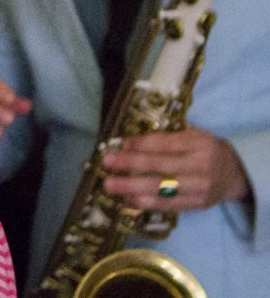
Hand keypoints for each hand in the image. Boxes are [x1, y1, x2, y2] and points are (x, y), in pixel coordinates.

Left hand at [102, 127, 249, 211]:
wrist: (233, 173)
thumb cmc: (205, 148)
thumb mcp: (193, 134)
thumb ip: (168, 134)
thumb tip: (132, 133)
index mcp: (198, 145)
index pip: (166, 144)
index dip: (142, 145)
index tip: (121, 144)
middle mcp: (200, 167)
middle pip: (161, 167)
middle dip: (131, 165)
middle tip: (106, 162)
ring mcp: (199, 189)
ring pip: (162, 190)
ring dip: (132, 188)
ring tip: (110, 185)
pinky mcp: (195, 205)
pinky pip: (167, 205)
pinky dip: (144, 203)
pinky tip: (125, 199)